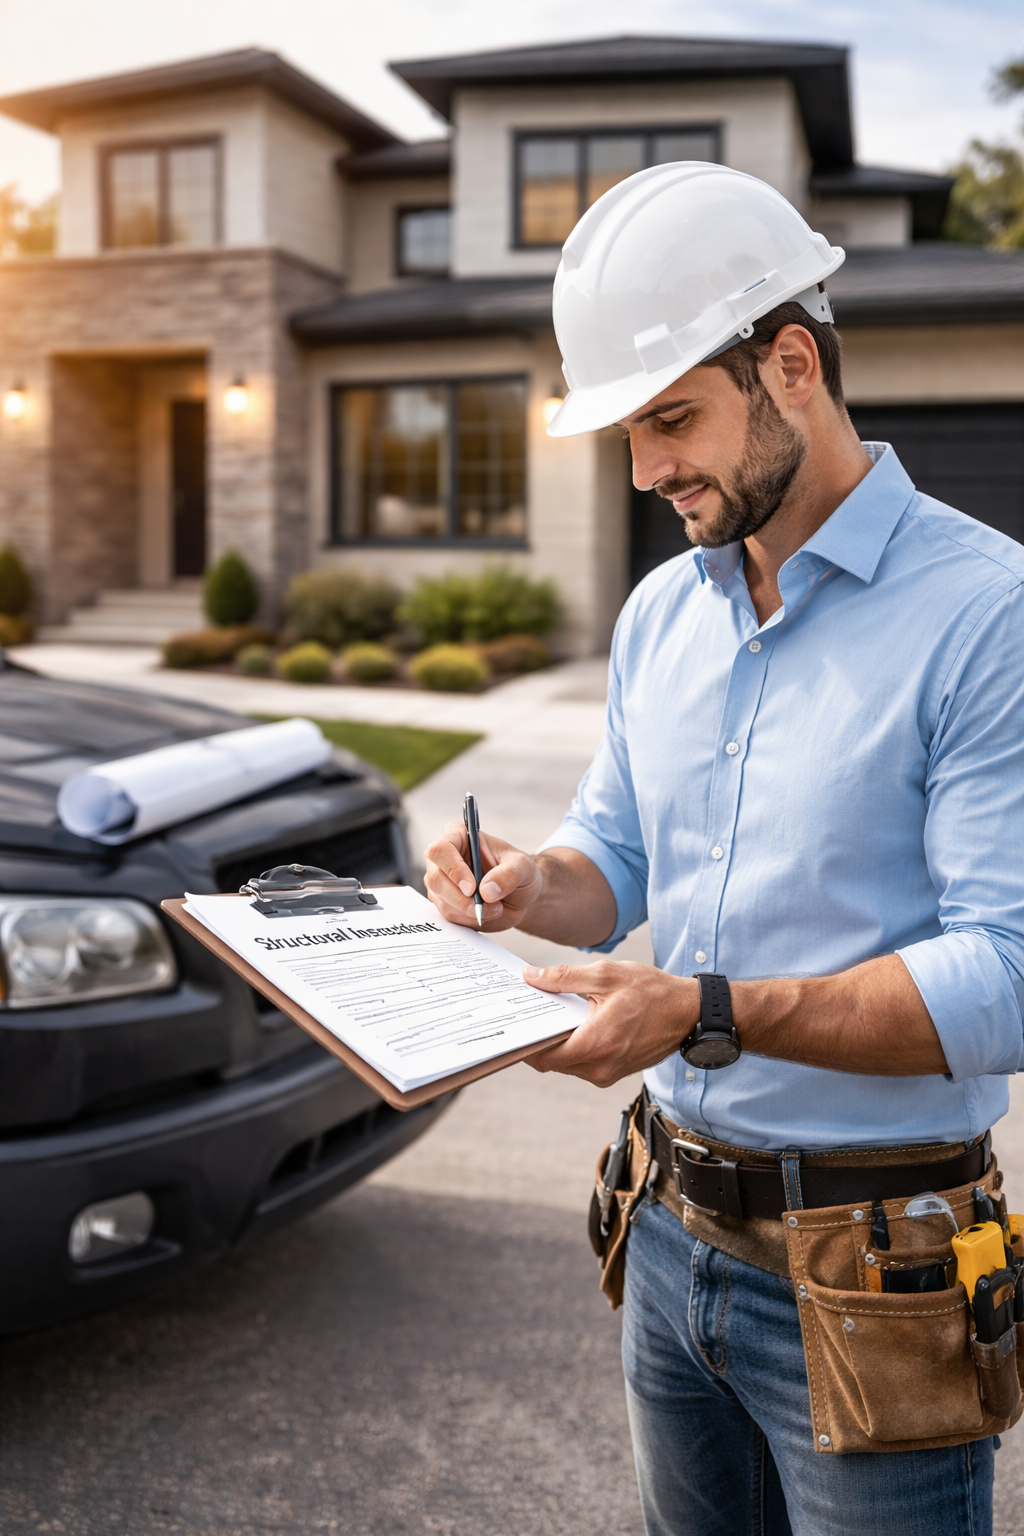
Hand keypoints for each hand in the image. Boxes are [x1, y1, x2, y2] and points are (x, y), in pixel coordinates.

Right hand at [423, 821, 544, 930]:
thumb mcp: (524, 867)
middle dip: (461, 899)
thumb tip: (487, 889)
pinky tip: (486, 913)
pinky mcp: (444, 902)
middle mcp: (444, 858)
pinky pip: (449, 916)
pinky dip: (469, 920)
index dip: (453, 869)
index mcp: (459, 836)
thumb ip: (510, 874)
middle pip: (436, 879)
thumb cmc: (518, 871)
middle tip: (484, 906)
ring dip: (469, 911)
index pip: (441, 849)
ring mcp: (441, 882)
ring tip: (495, 908)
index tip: (471, 888)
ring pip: (442, 901)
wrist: (519, 893)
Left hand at [523, 960, 699, 1086]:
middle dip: (540, 1039)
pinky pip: (584, 1064)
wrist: (689, 1012)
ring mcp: (609, 1073)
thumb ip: (563, 978)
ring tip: (554, 1015)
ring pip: (568, 1064)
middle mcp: (599, 1067)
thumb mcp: (606, 975)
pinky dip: (576, 1048)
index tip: (517, 1024)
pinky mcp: (616, 1072)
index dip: (525, 1041)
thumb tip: (530, 977)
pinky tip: (576, 1024)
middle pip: (552, 1062)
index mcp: (594, 1044)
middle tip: (530, 1014)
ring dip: (559, 1044)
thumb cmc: (652, 991)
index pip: (543, 1056)